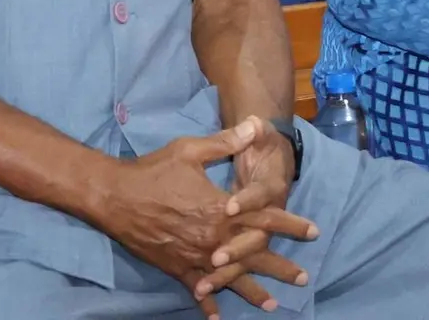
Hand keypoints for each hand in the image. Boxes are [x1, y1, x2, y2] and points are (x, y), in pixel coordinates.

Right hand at [89, 120, 314, 317]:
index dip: (290, 223)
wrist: (115, 196)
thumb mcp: (189, 151)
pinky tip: (217, 318)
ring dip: (252, 291)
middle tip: (302, 277)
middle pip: (254, 253)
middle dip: (279, 265)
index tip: (313, 230)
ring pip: (230, 277)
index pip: (264, 217)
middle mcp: (213, 237)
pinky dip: (208, 304)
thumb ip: (224, 142)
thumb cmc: (153, 171)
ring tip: (271, 303)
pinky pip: (197, 289)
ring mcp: (196, 256)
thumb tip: (255, 127)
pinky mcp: (177, 267)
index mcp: (220, 208)